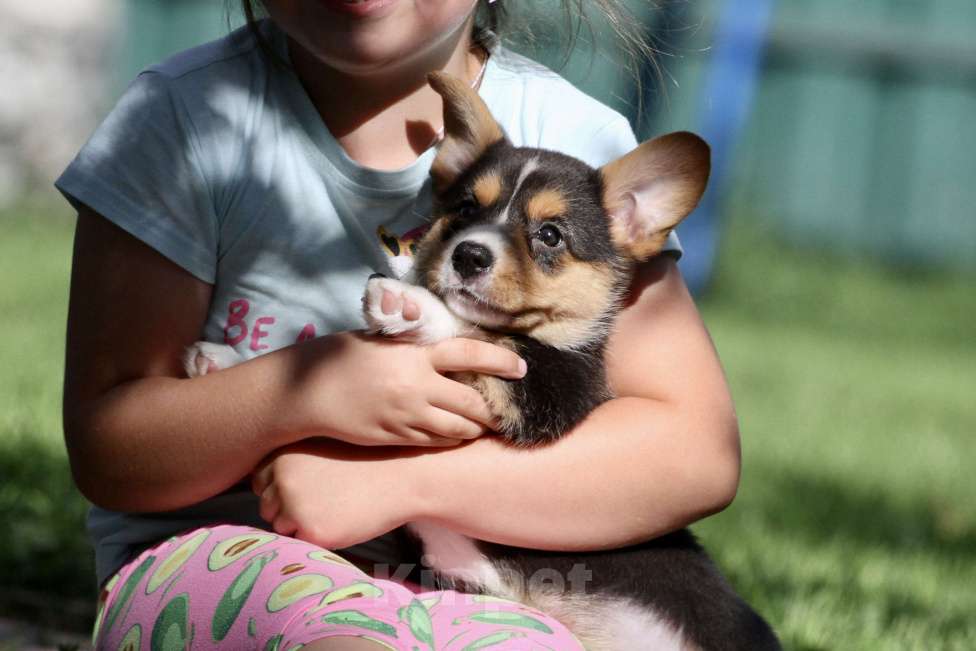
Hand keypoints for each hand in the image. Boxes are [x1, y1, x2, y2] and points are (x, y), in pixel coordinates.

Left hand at [252, 439, 423, 548]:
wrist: (401, 476)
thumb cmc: (363, 462)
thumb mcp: (321, 449)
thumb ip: (290, 461)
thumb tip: (257, 483)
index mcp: (282, 455)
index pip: (259, 480)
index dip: (280, 486)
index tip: (307, 484)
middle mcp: (281, 479)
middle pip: (265, 505)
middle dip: (288, 507)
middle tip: (324, 498)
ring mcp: (294, 506)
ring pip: (281, 525)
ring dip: (301, 522)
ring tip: (334, 507)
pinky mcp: (311, 531)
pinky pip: (300, 542)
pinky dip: (317, 536)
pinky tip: (341, 519)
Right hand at [282, 331, 525, 446]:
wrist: (305, 395)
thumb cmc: (339, 357)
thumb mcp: (377, 338)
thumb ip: (411, 339)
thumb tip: (438, 335)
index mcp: (414, 356)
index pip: (469, 355)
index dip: (500, 361)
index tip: (521, 368)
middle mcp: (416, 388)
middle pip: (473, 403)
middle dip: (494, 408)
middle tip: (506, 408)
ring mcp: (407, 417)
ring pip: (459, 429)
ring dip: (476, 427)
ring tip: (484, 423)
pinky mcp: (396, 438)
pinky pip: (437, 442)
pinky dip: (452, 438)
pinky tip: (455, 433)